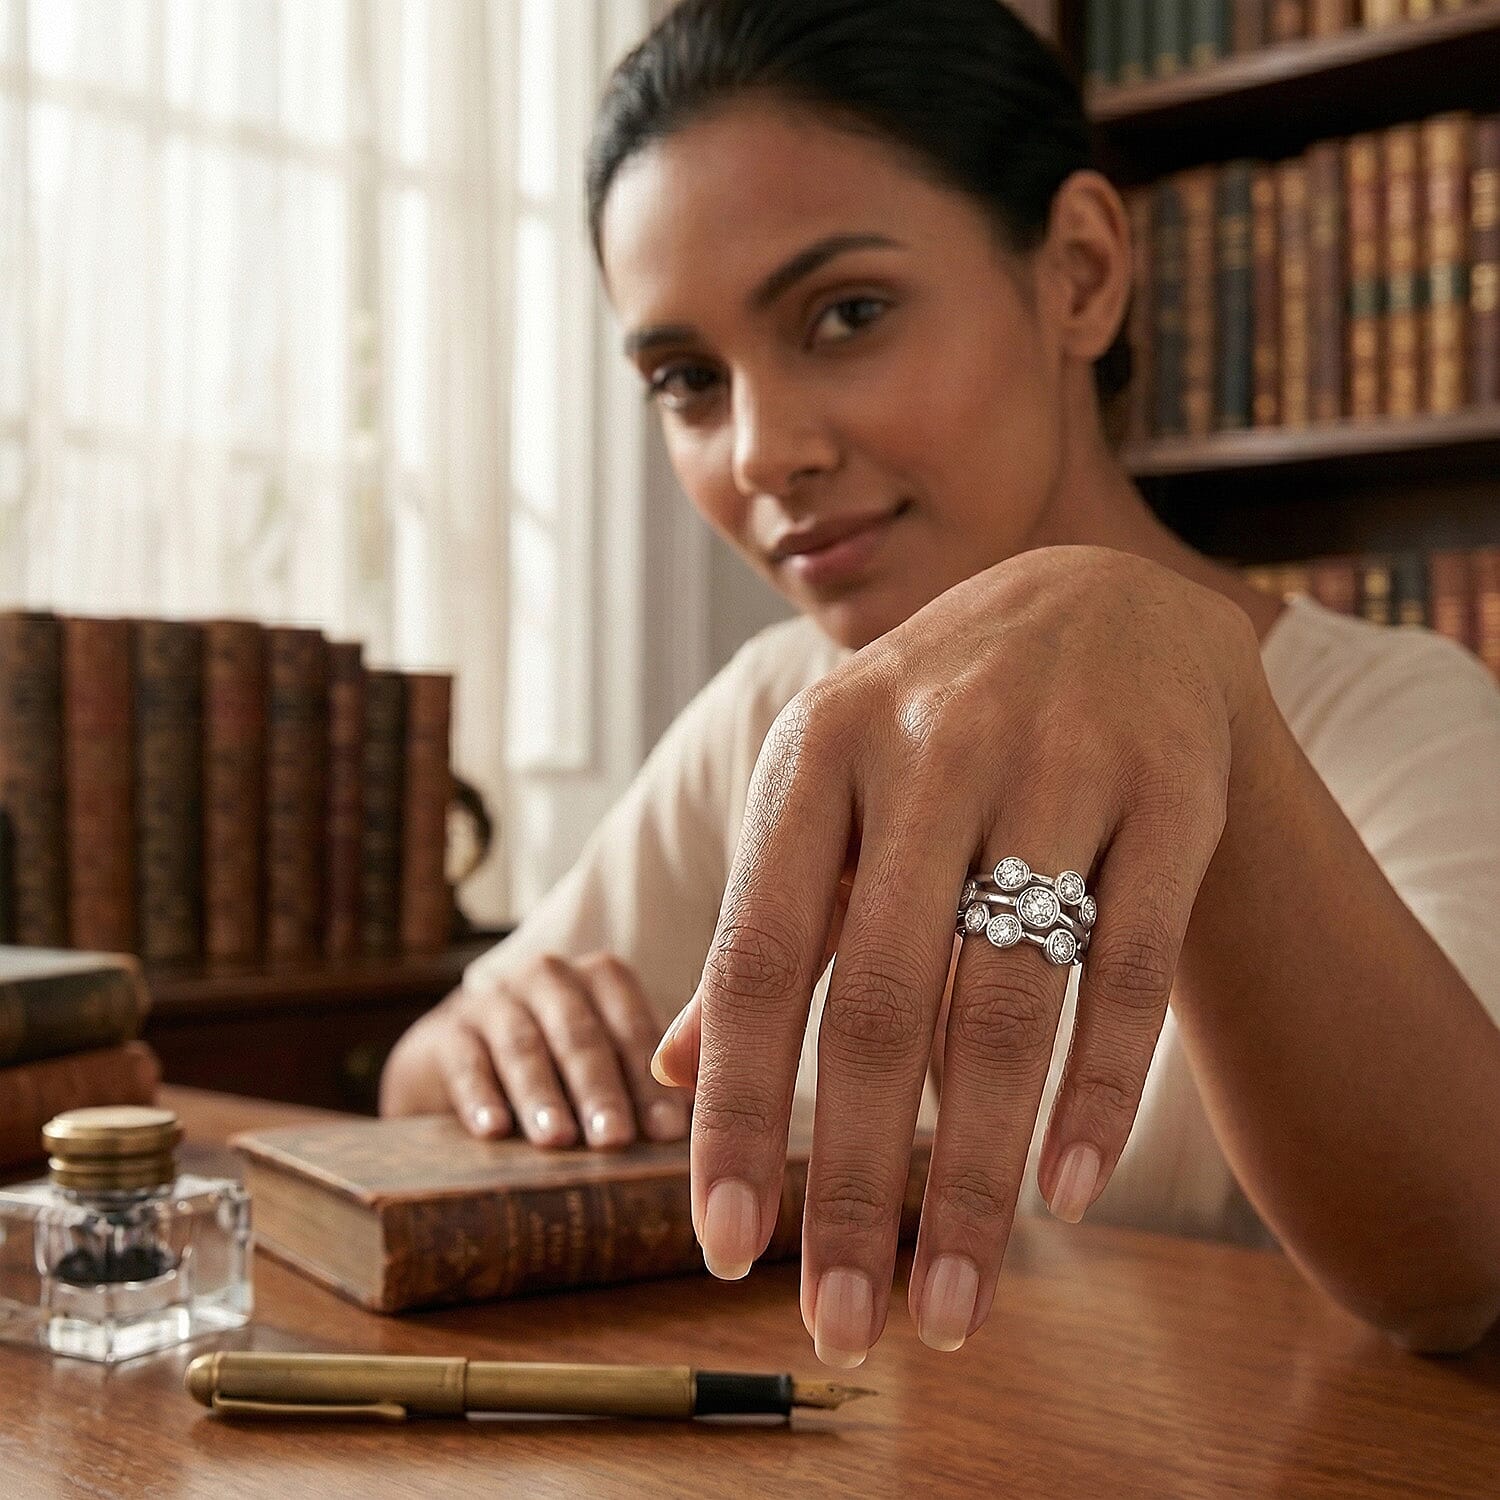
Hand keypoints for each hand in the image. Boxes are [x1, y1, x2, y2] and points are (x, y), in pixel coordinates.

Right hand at [379, 951, 690, 1147]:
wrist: (457, 1067)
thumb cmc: (559, 1074)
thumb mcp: (602, 1070)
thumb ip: (646, 1088)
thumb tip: (705, 1142)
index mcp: (601, 980)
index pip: (632, 1025)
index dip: (649, 1079)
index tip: (666, 1133)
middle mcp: (550, 978)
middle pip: (581, 1033)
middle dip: (600, 1088)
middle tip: (615, 1139)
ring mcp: (494, 1001)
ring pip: (523, 1045)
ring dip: (542, 1094)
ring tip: (558, 1140)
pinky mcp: (445, 1034)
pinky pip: (465, 1061)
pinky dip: (480, 1094)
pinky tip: (493, 1130)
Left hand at [650, 545, 1262, 1362]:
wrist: (1098, 598)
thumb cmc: (934, 722)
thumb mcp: (826, 792)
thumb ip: (764, 923)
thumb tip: (677, 1072)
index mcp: (815, 754)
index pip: (758, 960)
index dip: (738, 1111)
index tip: (723, 1247)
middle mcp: (926, 751)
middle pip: (878, 1002)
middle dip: (853, 1183)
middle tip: (838, 1326)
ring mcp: (1057, 762)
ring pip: (1007, 999)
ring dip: (973, 1173)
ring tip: (950, 1304)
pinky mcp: (1170, 788)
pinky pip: (1133, 964)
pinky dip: (1099, 1089)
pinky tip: (1065, 1195)